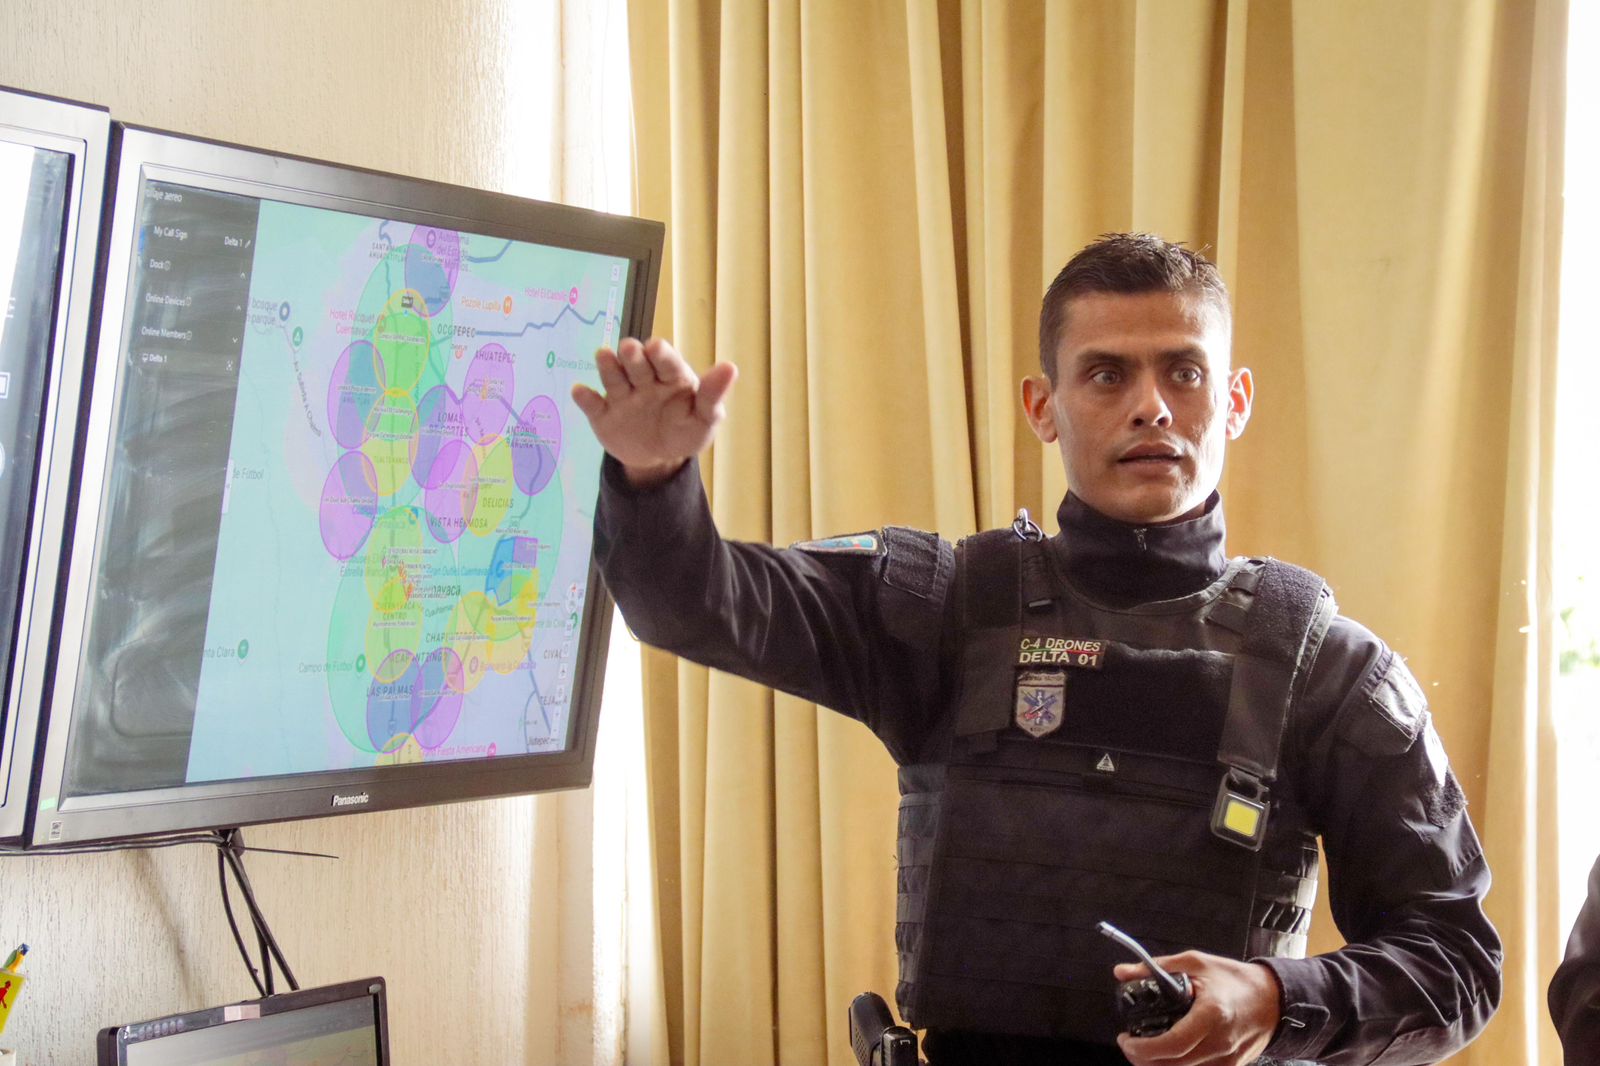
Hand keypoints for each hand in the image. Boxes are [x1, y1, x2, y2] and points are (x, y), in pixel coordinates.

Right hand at [570, 337, 737, 487]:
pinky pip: (592, 405)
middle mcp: (644, 380)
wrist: (659, 458)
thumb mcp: (704, 419)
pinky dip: (585, 398)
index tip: (655, 347)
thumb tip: (730, 367)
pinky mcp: (603, 415)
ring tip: (604, 356)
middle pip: (637, 364)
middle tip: (630, 349)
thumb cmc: (685, 430)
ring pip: (613, 377)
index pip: (666, 361)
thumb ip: (712, 395)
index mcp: (671, 376)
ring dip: (608, 367)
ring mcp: (622, 396)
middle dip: (633, 356)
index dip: (661, 354)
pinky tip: (580, 392)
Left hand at [1113, 951, 1281, 1065]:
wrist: (1274, 1000)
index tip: (1126, 1039)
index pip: (1173, 1044)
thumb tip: (1122, 972)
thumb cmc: (1236, 980)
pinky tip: (1166, 1055)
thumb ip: (1158, 968)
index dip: (1143, 1049)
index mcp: (1211, 1015)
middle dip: (1143, 1061)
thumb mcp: (1196, 963)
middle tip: (1129, 1045)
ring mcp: (1227, 1060)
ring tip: (1144, 1050)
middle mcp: (1220, 1043)